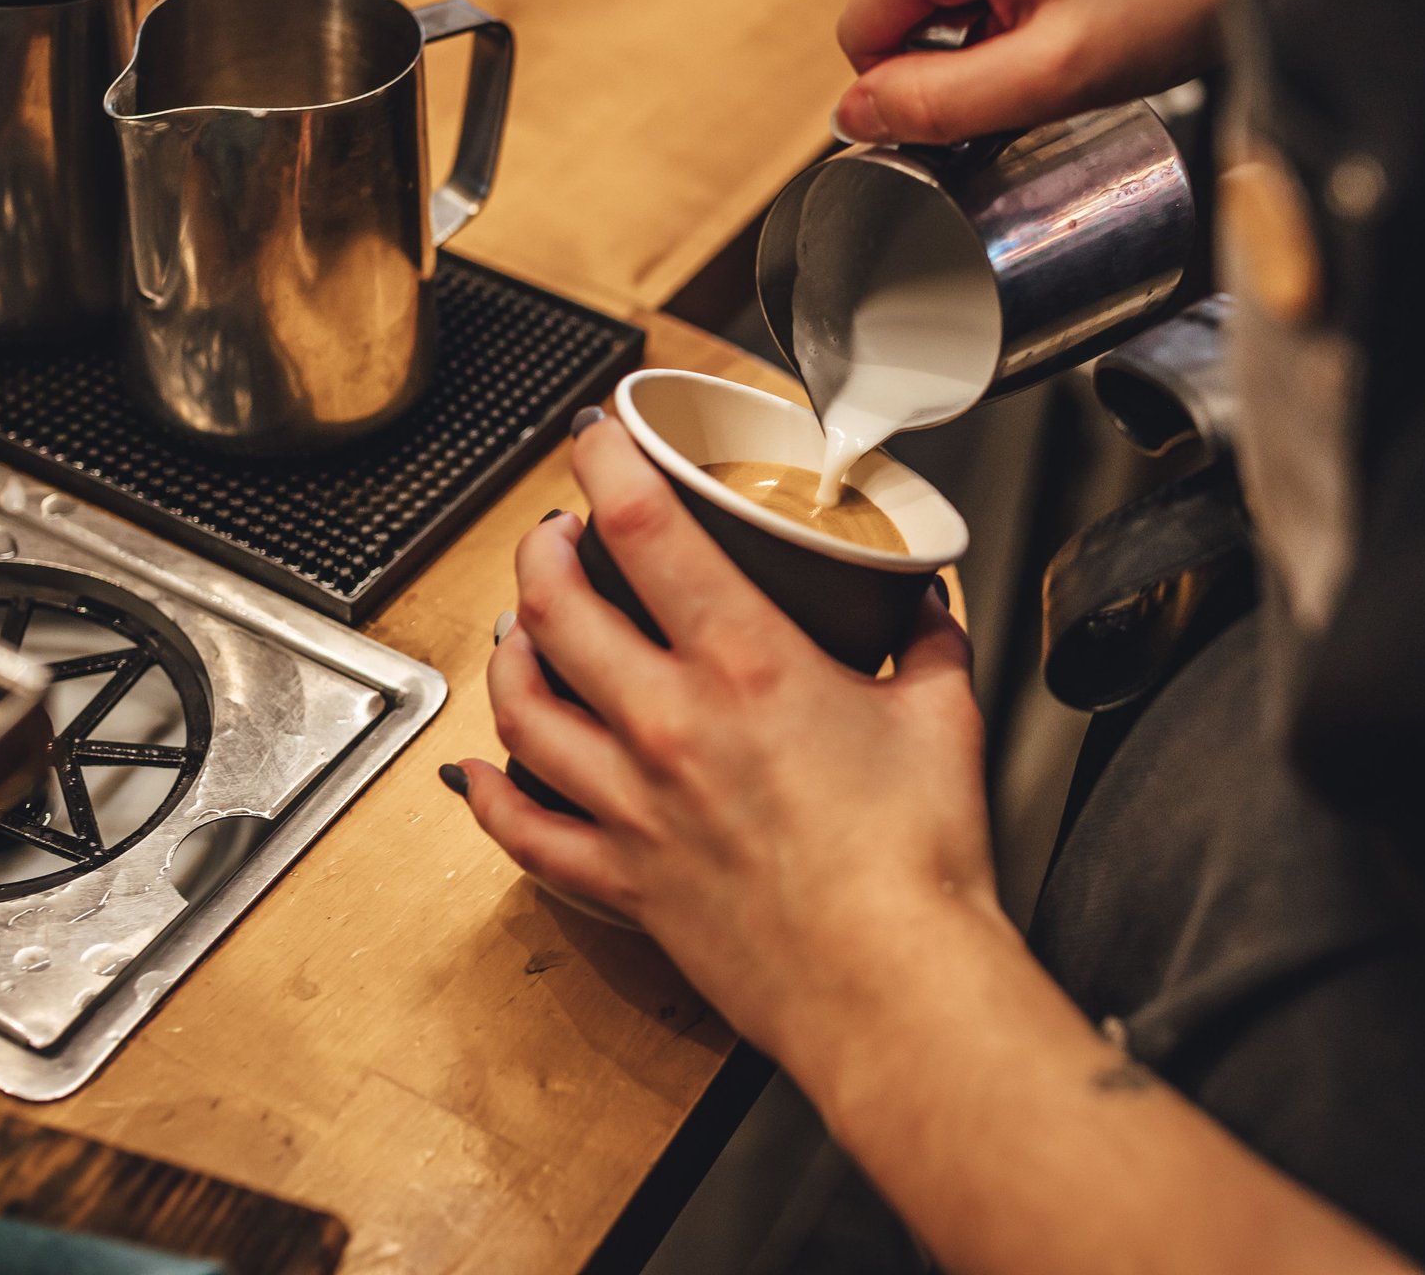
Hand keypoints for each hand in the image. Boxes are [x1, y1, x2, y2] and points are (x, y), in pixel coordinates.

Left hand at [455, 416, 1001, 1061]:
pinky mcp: (622, 878)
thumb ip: (928, 641)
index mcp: (746, 666)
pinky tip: (480, 770)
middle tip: (556, 533)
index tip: (597, 435)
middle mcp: (668, 725)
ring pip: (520, 705)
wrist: (889, 988)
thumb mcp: (943, 714)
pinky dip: (491, 792)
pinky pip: (525, 827)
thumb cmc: (916, 865)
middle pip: (554, 606)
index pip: (643, 527)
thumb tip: (924, 604)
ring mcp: (632, 805)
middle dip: (542, 549)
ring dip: (508, 651)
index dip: (604, 460)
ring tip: (518, 626)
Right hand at [834, 0, 1291, 144]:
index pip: (863, 32)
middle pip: (906, 4)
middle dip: (962, 55)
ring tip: (1081, 32)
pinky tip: (1089, 2)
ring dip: (998, 27)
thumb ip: (939, 104)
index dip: (913, 92)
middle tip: (1051, 70)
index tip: (988, 109)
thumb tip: (856, 116)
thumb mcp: (1051, 74)